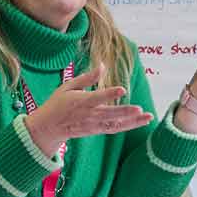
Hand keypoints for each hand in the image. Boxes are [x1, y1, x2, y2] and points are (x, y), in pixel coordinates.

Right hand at [25, 67, 151, 155]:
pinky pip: (114, 129)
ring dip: (133, 122)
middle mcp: (88, 114)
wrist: (49, 127)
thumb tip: (103, 65)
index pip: (97, 97)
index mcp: (81, 101)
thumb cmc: (58, 103)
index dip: (110, 94)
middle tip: (140, 109)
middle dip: (125, 112)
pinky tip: (141, 121)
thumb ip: (87, 77)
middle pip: (109, 114)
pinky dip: (128, 126)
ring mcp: (93, 124)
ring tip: (148, 117)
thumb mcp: (68, 86)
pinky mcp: (96, 130)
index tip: (122, 89)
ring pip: (115, 124)